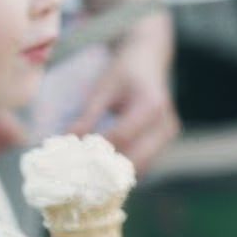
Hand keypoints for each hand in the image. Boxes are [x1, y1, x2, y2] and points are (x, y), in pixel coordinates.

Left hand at [69, 34, 178, 174]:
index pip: (122, 136)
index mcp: (151, 105)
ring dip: (116, 174)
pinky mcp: (164, 144)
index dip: (97, 149)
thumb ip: (88, 116)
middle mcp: (165, 124)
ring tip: (89, 176)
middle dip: (107, 169)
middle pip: (136, 158)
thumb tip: (68, 141)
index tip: (73, 157)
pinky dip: (125, 169)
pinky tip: (104, 170)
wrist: (149, 60)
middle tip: (80, 175)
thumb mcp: (103, 88)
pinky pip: (144, 164)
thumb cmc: (124, 71)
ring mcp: (168, 136)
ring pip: (141, 167)